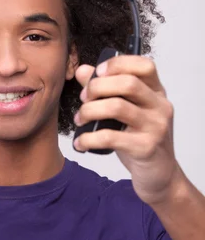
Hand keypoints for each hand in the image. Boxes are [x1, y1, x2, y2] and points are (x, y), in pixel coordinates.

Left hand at [73, 55, 182, 205]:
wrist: (159, 175)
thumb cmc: (139, 141)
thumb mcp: (125, 113)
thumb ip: (106, 90)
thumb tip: (83, 71)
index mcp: (156, 93)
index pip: (144, 65)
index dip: (118, 64)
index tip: (97, 73)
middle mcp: (160, 106)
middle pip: (128, 83)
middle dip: (97, 88)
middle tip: (83, 99)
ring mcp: (155, 127)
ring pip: (117, 107)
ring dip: (90, 111)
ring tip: (79, 120)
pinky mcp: (145, 148)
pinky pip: (110, 137)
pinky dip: (89, 139)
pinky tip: (80, 143)